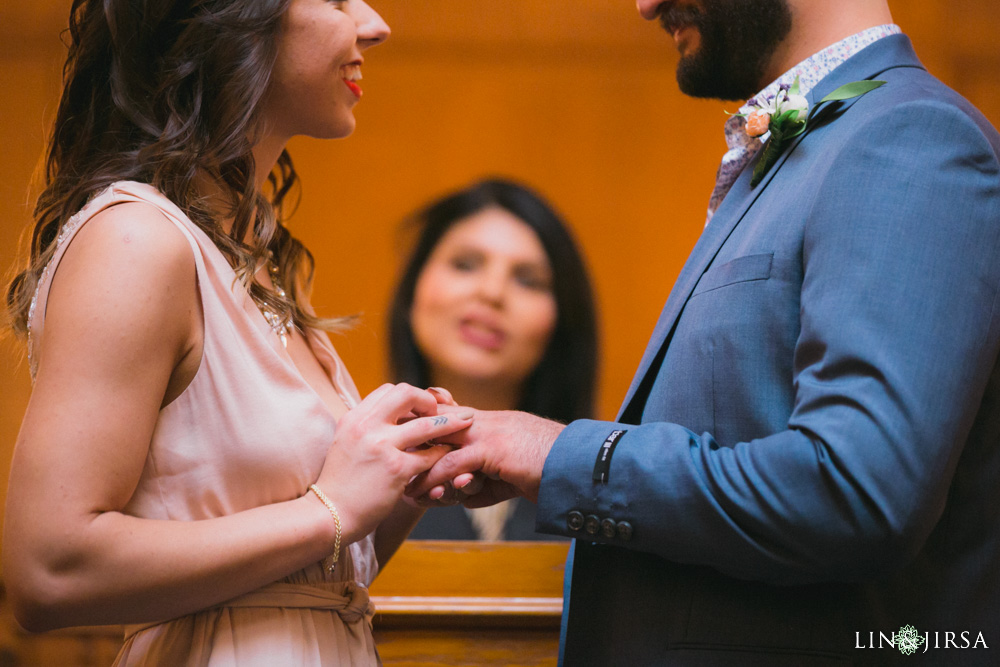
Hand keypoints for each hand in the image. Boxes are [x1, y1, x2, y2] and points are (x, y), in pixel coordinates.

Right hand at [313, 383, 473, 540]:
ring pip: (427, 424)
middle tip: (441, 410)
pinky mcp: (396, 470)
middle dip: (429, 400)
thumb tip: (390, 415)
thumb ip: (365, 427)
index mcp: (354, 418)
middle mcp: (366, 427)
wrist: (329, 515)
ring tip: (467, 422)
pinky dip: (443, 454)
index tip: (421, 407)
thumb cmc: (340, 484)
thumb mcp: (345, 444)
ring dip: (450, 422)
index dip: (409, 396)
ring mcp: (382, 447)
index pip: (388, 390)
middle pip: (407, 393)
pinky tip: (449, 456)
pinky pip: (430, 456)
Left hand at [405, 409, 564, 505]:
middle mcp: (481, 422)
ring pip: (440, 447)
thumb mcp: (507, 474)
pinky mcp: (493, 449)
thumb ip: (481, 480)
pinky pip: (457, 464)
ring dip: (420, 470)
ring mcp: (486, 432)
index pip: (442, 419)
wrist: (574, 462)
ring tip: (405, 491)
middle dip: (409, 445)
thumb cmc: (544, 468)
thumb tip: (462, 495)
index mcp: (484, 422)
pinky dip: (439, 480)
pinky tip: (427, 495)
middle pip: (433, 426)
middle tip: (386, 466)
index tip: (396, 447)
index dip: (419, 431)